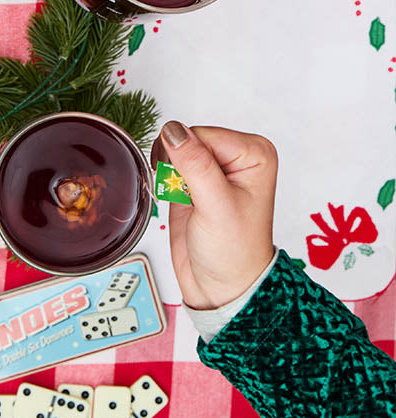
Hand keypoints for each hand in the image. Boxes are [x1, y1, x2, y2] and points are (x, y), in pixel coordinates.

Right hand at [153, 121, 276, 309]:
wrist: (220, 286)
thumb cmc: (234, 252)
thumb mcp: (217, 207)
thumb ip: (195, 164)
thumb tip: (173, 131)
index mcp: (254, 153)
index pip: (203, 133)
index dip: (190, 158)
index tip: (197, 190)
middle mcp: (236, 156)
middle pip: (187, 138)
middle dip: (178, 166)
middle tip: (191, 197)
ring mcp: (214, 167)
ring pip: (173, 148)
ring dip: (169, 173)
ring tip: (186, 199)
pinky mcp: (194, 178)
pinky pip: (167, 162)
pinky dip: (164, 179)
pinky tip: (178, 199)